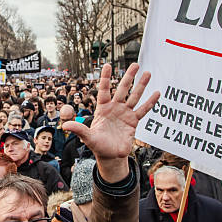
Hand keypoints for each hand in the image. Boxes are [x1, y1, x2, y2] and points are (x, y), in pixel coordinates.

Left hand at [62, 63, 159, 181]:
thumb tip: (65, 126)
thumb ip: (79, 129)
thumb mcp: (88, 137)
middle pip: (123, 89)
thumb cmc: (98, 145)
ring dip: (141, 85)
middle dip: (129, 77)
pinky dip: (150, 102)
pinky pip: (143, 110)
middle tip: (135, 64)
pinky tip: (157, 93)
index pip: (104, 90)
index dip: (106, 78)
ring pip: (134, 96)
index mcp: (102, 109)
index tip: (108, 65)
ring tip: (147, 73)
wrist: (110, 156)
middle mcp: (115, 108)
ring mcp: (125, 113)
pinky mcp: (133, 121)